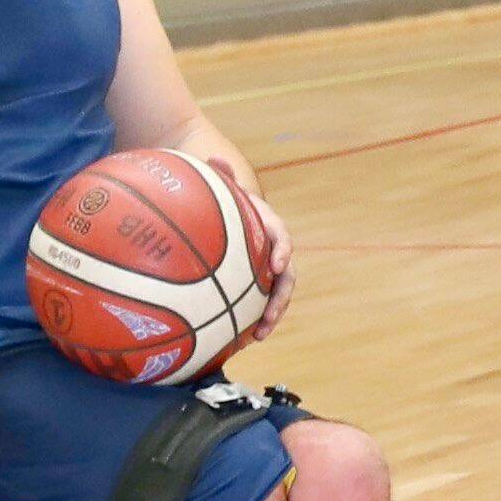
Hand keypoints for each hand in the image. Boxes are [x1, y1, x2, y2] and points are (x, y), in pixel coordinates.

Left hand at [212, 168, 294, 344]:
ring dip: (270, 316)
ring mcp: (263, 270)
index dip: (282, 250)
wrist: (230, 212)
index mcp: (267, 227)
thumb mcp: (222, 186)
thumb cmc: (224, 199)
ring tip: (257, 336)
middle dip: (280, 299)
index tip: (276, 264)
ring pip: (273, 295)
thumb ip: (221, 175)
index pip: (281, 237)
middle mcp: (271, 251)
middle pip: (284, 277)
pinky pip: (254, 304)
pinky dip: (248, 321)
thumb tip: (216, 159)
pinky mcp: (251, 284)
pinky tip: (233, 341)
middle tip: (270, 317)